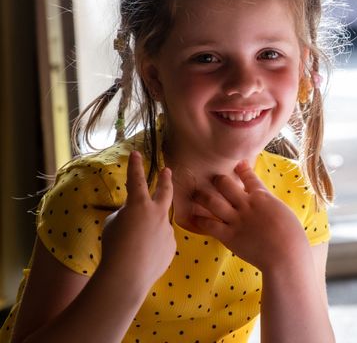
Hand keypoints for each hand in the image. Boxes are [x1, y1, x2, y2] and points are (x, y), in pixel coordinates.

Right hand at [101, 151, 175, 290]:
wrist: (127, 275)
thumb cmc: (114, 248)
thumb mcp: (113, 225)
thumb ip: (126, 215)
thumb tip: (134, 217)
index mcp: (139, 204)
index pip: (136, 180)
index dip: (135, 166)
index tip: (136, 153)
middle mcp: (157, 213)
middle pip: (165, 191)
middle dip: (165, 179)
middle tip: (167, 171)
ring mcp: (167, 229)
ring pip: (158, 225)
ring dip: (149, 231)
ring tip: (134, 245)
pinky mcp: (171, 246)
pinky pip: (160, 243)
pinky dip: (151, 248)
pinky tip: (141, 258)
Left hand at [190, 161, 307, 271]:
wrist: (286, 255)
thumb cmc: (292, 235)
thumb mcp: (284, 211)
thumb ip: (270, 203)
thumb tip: (264, 199)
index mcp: (262, 196)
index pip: (248, 176)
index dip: (241, 168)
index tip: (237, 163)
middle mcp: (246, 204)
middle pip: (225, 184)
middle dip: (218, 179)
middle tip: (214, 180)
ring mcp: (236, 220)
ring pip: (212, 201)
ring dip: (202, 196)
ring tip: (197, 194)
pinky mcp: (229, 236)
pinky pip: (209, 225)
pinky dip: (200, 220)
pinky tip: (194, 217)